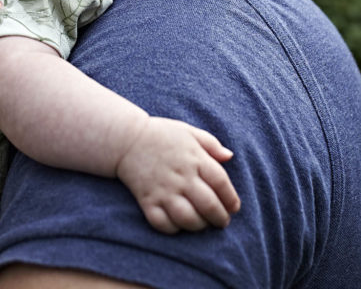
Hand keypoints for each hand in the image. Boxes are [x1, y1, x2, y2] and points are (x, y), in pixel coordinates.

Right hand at [115, 116, 240, 233]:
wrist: (126, 139)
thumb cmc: (162, 134)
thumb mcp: (189, 132)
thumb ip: (212, 144)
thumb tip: (230, 157)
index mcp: (195, 158)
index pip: (221, 183)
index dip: (231, 198)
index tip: (234, 207)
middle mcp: (181, 176)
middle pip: (208, 205)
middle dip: (220, 218)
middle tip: (222, 222)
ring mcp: (163, 190)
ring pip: (188, 218)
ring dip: (199, 226)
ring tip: (203, 224)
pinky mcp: (147, 201)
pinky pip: (163, 223)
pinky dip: (174, 229)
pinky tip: (179, 224)